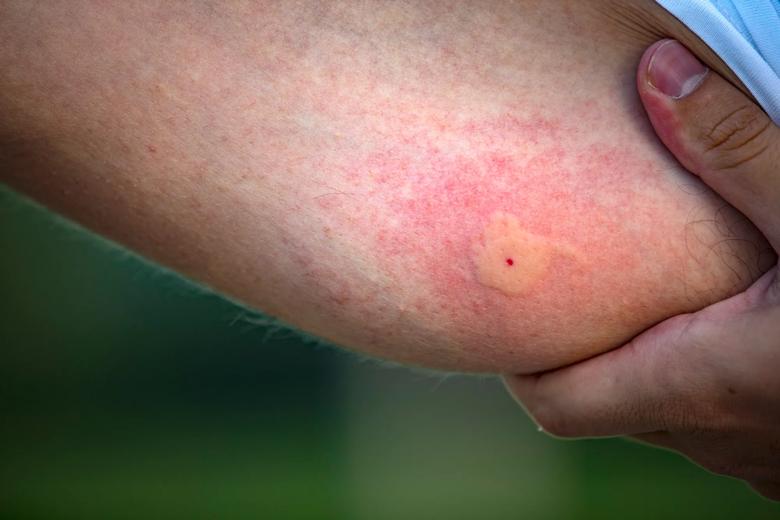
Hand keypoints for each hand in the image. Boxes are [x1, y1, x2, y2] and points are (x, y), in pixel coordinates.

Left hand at [505, 39, 779, 499]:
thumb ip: (741, 150)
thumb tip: (658, 79)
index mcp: (701, 382)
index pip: (559, 403)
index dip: (522, 365)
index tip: (513, 318)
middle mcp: (717, 435)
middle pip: (607, 402)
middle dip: (586, 349)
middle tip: (581, 284)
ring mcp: (760, 457)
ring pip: (666, 412)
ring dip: (647, 360)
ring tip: (651, 294)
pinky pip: (721, 420)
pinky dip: (704, 375)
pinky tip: (734, 323)